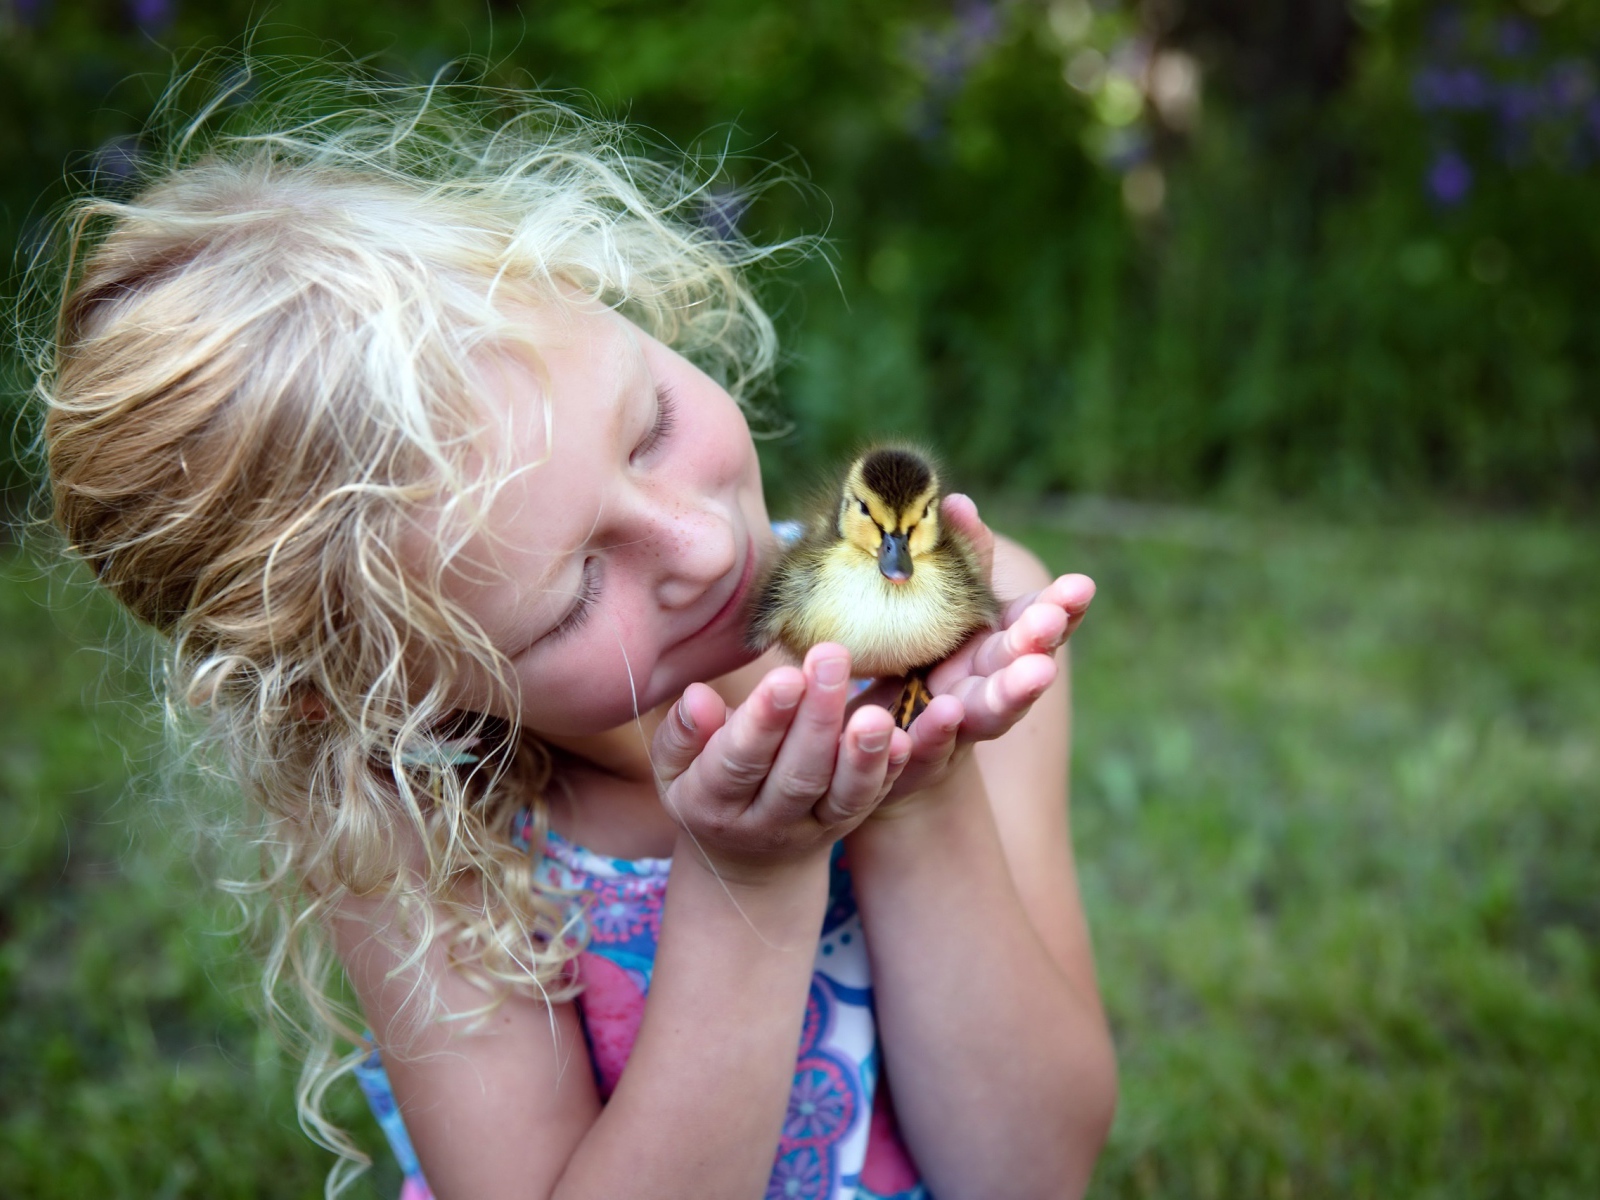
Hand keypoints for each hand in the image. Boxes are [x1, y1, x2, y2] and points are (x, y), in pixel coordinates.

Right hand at [652, 644, 913, 880]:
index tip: (786, 675)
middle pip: (796, 773)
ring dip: (862, 754)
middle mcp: (764, 821)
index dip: (763, 720)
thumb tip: (697, 697)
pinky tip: (904, 739)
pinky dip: (888, 772)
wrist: (746, 857)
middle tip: (833, 658)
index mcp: (712, 800)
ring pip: (841, 795)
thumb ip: (683, 734)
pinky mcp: (845, 823)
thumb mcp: (674, 766)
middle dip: (817, 718)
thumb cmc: (706, 785)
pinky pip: (869, 800)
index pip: (739, 759)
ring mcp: (810, 826)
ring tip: (876, 713)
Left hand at [868, 494, 1094, 804]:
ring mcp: (961, 724)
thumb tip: (957, 502)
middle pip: (1021, 664)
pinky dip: (940, 731)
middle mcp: (989, 685)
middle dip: (1038, 642)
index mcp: (998, 643)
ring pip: (991, 710)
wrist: (881, 735)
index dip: (1061, 608)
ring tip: (1035, 671)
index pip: (1038, 622)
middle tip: (1052, 621)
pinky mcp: (922, 755)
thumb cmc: (920, 652)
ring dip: (1015, 691)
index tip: (1081, 586)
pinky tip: (946, 712)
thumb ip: (959, 559)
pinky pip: (930, 745)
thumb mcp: (941, 602)